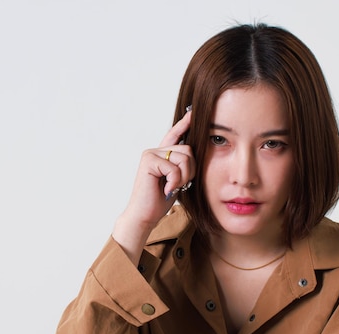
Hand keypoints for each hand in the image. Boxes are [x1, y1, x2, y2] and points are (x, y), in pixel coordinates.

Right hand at [112, 110, 195, 263]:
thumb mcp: (176, 180)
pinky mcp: (148, 161)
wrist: (144, 215)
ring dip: (183, 177)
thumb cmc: (159, 200)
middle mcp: (155, 151)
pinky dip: (175, 181)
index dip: (184, 124)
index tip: (192, 113)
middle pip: (188, 149)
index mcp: (161, 155)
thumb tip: (194, 153)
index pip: (175, 135)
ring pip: (184, 157)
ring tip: (171, 187)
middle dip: (190, 169)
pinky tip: (165, 189)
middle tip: (179, 185)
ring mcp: (150, 154)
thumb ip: (182, 166)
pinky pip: (174, 167)